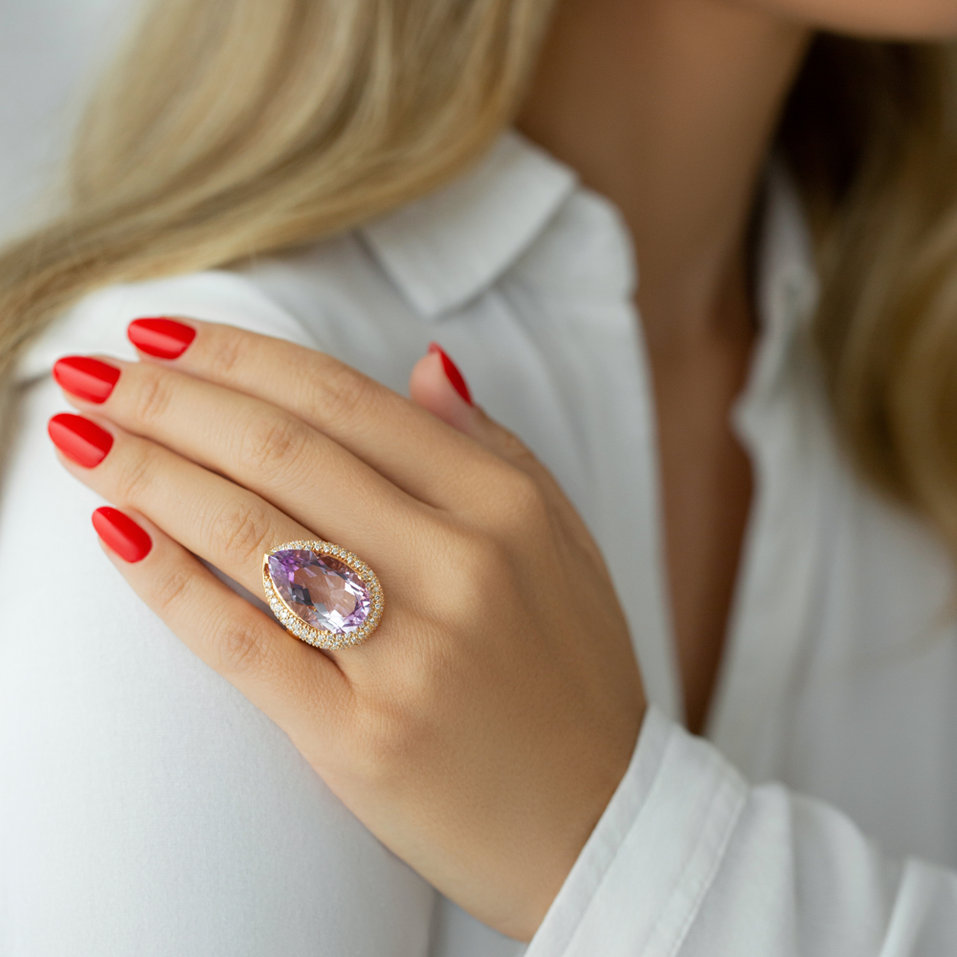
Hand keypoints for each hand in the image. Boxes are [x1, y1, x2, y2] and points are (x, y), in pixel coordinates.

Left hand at [46, 316, 646, 940]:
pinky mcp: (359, 735)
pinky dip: (168, 581)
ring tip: (81, 438)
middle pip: (282, 452)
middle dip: (170, 398)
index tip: (162, 330)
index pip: (343, 401)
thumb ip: (489, 447)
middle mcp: (460, 566)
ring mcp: (409, 654)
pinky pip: (240, 642)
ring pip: (250, 532)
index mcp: (502, 508)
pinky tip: (115, 535)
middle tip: (92, 369)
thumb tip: (423, 364)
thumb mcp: (559, 540)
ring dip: (146, 472)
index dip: (239, 355)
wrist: (597, 820)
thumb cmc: (573, 674)